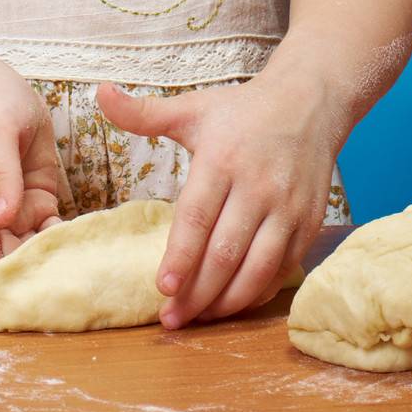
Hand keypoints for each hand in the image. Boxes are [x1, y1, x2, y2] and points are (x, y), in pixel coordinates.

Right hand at [0, 53, 65, 278]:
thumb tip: (1, 218)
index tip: (14, 303)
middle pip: (6, 254)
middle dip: (29, 277)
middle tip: (61, 300)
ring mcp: (16, 205)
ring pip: (32, 244)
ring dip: (51, 261)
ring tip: (80, 283)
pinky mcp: (38, 197)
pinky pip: (51, 226)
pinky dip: (65, 239)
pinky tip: (86, 250)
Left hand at [95, 69, 339, 328]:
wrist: (308, 103)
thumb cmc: (240, 110)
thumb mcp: (192, 108)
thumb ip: (144, 113)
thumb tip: (101, 93)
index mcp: (223, 158)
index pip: (197, 216)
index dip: (180, 256)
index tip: (161, 288)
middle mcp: (258, 185)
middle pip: (225, 252)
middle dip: (197, 293)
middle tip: (171, 319)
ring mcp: (288, 208)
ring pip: (257, 269)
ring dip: (226, 302)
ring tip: (198, 318)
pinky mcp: (309, 223)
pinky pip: (282, 270)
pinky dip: (256, 293)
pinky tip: (232, 303)